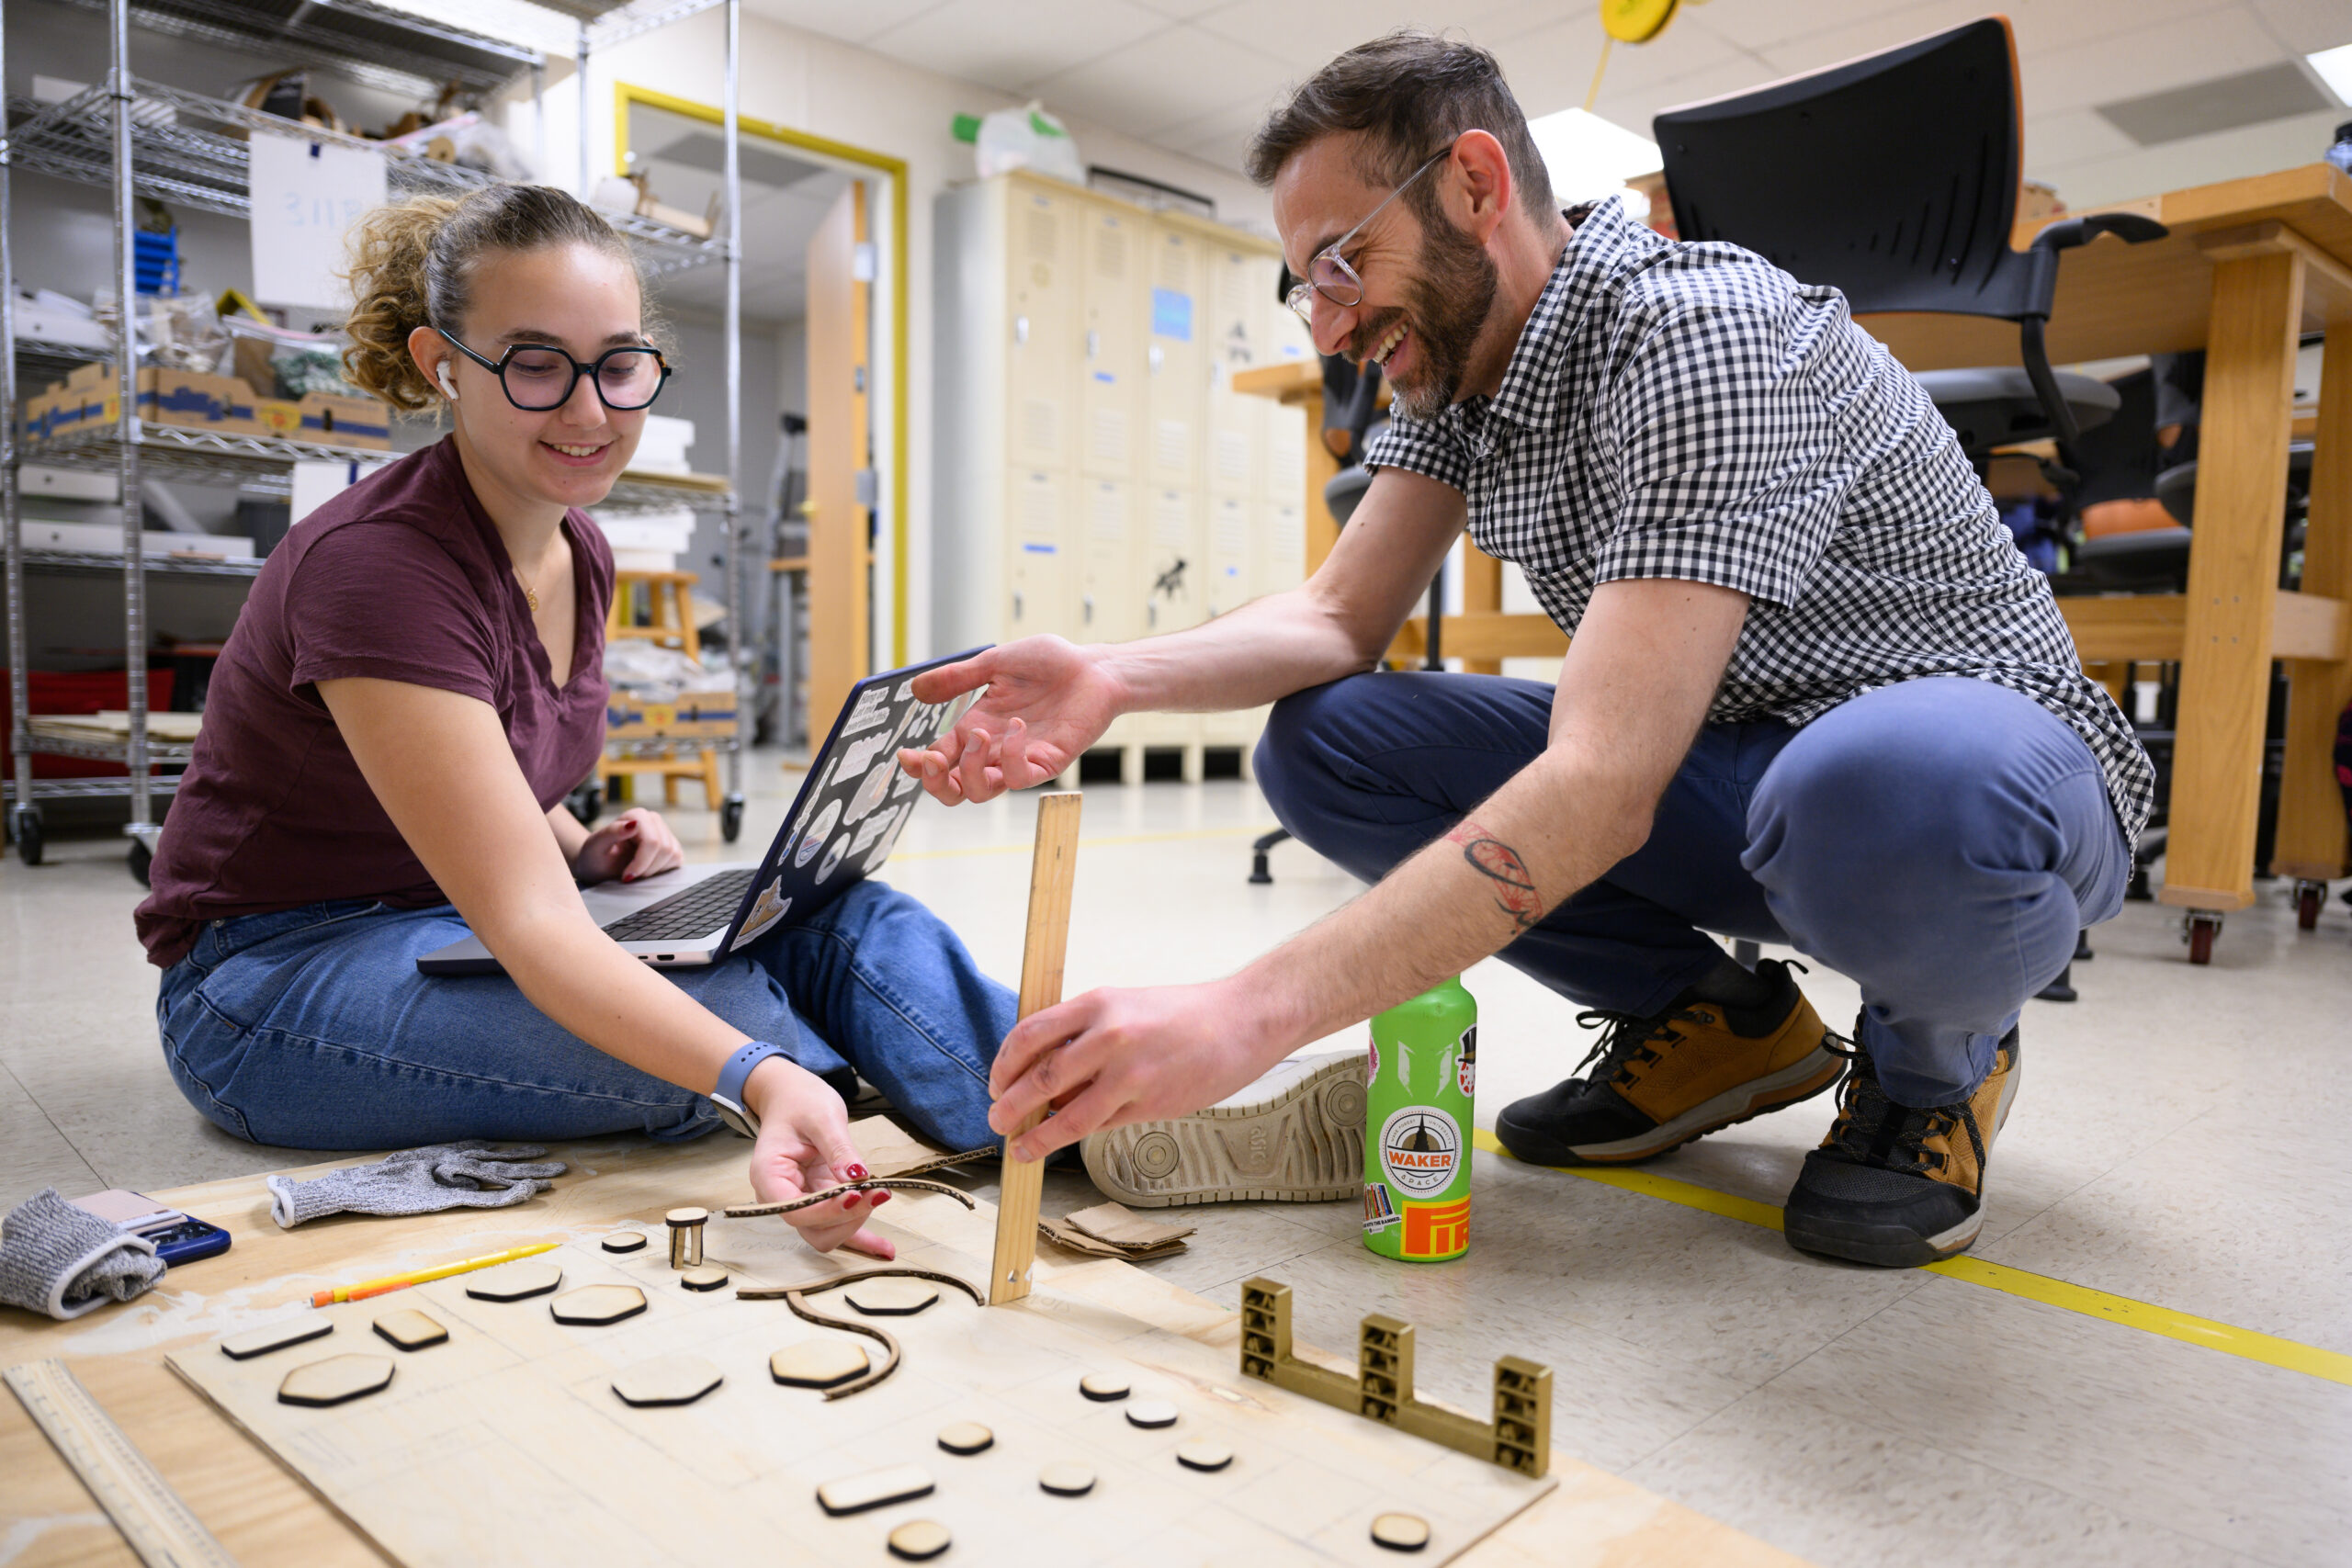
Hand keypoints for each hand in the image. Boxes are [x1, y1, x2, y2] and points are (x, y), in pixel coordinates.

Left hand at [572, 808, 683, 884]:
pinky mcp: (672, 847)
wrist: (599, 867)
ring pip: (673, 854)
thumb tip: (635, 823)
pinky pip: (677, 860)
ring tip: (636, 872)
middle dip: (647, 868)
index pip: (652, 841)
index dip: (641, 863)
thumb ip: (611, 832)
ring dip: (653, 870)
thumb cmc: (594, 857)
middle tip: (629, 876)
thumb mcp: (594, 847)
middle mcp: (653, 820)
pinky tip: (646, 870)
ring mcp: (665, 833)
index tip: (626, 876)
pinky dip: (662, 871)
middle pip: (664, 849)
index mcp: (636, 815)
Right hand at [742, 1056, 893, 1258]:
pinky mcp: (821, 1201)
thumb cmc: (800, 1102)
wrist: (791, 1096)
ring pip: (828, 1232)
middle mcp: (780, 1196)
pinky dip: (862, 1237)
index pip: (794, 1210)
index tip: (857, 1195)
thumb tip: (858, 1177)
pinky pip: (839, 1226)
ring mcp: (801, 1201)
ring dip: (858, 1224)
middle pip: (812, 1230)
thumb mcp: (822, 1117)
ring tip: (882, 1196)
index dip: (827, 1210)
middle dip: (847, 1218)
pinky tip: (885, 1249)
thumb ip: (839, 1149)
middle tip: (877, 1193)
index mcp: (768, 1175)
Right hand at [896, 638, 1124, 804]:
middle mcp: (993, 749)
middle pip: (953, 790)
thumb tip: (914, 690)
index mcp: (976, 727)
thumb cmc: (1049, 664)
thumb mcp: (995, 663)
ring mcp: (1018, 760)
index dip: (918, 766)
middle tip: (934, 760)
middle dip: (935, 783)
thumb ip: (957, 678)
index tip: (906, 754)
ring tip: (980, 734)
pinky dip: (1011, 756)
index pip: (939, 759)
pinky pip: (1018, 778)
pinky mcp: (1046, 764)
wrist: (1093, 667)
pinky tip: (1017, 727)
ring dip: (971, 769)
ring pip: (980, 792)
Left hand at [986, 979, 1290, 1162]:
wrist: (1240, 1021)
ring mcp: (1130, 1073)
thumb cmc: (1182, 1014)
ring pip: (1067, 1114)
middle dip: (1009, 1104)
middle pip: (1039, 1077)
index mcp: (1097, 1004)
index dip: (1004, 1064)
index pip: (1029, 1035)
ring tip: (1019, 1147)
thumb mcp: (1124, 1007)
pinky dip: (1076, 1136)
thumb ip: (1084, 1036)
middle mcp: (1109, 1036)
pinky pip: (1101, 1125)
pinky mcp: (1151, 1104)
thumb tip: (1042, 1076)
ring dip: (1036, 1135)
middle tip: (997, 1119)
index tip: (997, 1082)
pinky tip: (1062, 1141)